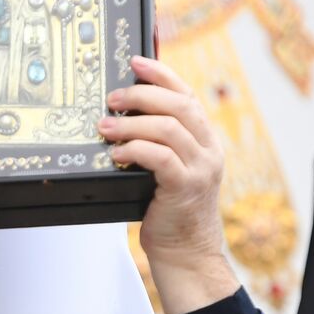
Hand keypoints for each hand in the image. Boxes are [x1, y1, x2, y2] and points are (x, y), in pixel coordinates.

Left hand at [97, 56, 238, 313]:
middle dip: (142, 94)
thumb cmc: (170, 210)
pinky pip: (159, 157)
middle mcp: (208, 149)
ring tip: (105, 127)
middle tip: (112, 98)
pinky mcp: (186, 187)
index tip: (135, 61)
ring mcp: (201, 168)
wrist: (187, 253)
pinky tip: (117, 154)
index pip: (186, 94)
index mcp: (205, 139)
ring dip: (131, 124)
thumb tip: (123, 112)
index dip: (162, 73)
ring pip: (167, 128)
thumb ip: (157, 142)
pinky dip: (134, 149)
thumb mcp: (168, 168)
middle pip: (179, 104)